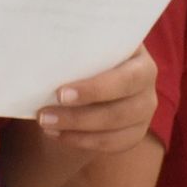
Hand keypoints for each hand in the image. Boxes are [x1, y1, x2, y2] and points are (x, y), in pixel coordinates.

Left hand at [37, 45, 157, 152]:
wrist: (88, 70)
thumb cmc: (82, 51)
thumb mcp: (80, 43)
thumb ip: (71, 47)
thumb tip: (40, 58)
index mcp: (136, 53)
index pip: (124, 76)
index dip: (95, 89)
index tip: (60, 94)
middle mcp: (147, 80)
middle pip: (121, 107)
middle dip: (80, 115)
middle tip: (44, 114)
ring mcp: (145, 108)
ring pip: (116, 126)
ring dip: (77, 128)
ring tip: (45, 123)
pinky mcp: (136, 130)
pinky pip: (112, 143)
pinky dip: (83, 141)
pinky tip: (57, 134)